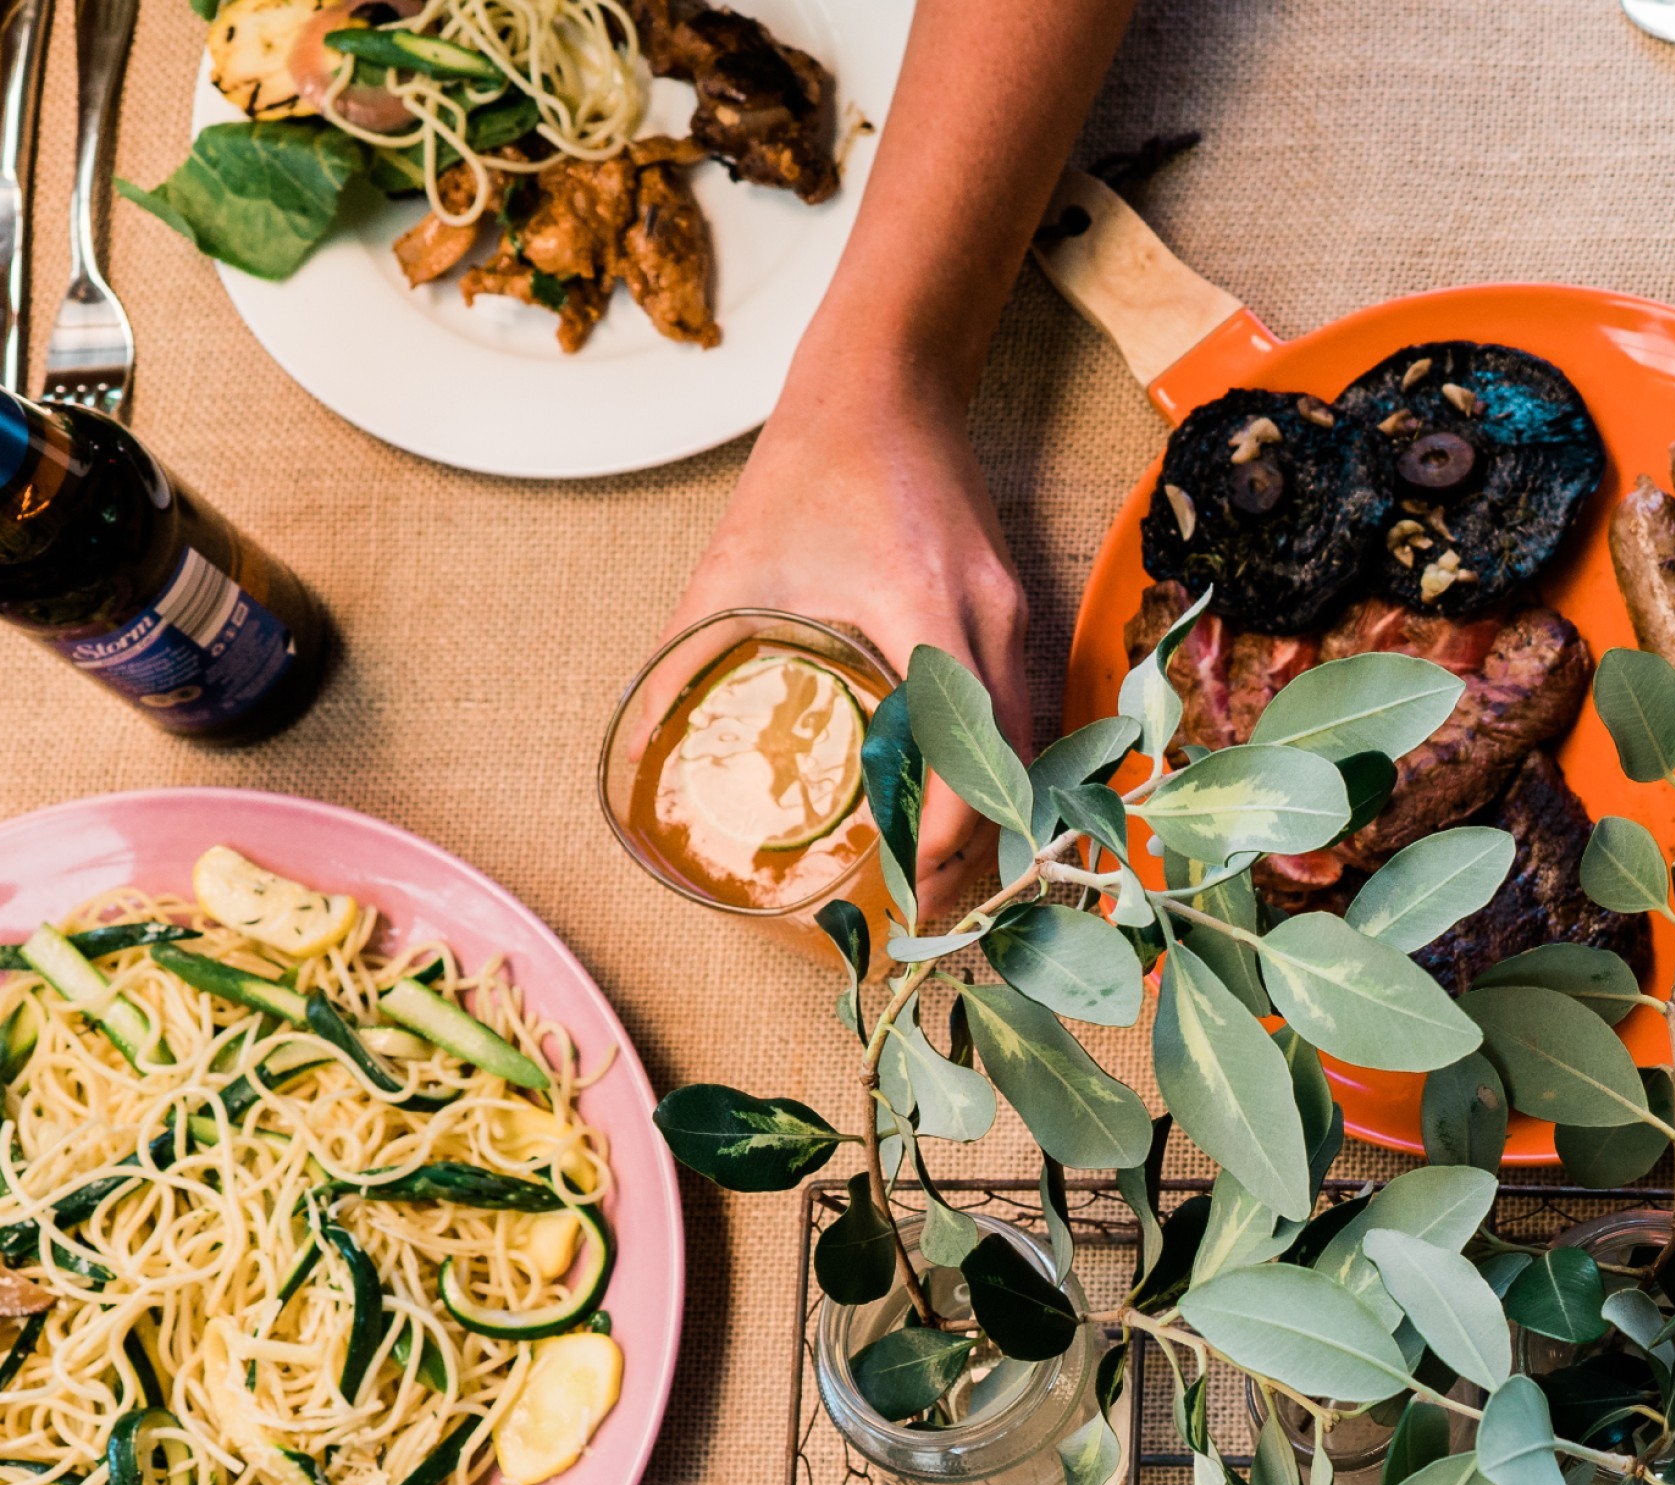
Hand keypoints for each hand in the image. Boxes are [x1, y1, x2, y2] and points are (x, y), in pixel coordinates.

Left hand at [667, 380, 1027, 927]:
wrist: (888, 382)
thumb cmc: (812, 467)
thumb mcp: (734, 564)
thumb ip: (687, 655)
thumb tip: (647, 752)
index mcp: (924, 607)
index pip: (964, 751)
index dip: (944, 835)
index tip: (904, 884)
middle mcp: (988, 618)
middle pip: (1010, 768)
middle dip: (974, 852)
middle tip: (920, 911)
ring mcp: (1014, 613)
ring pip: (1027, 746)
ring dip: (992, 816)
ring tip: (939, 873)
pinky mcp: (1017, 610)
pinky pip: (1023, 712)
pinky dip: (999, 769)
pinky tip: (960, 801)